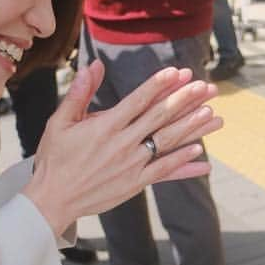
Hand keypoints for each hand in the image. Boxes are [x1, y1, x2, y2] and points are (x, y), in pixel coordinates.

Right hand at [23, 61, 222, 235]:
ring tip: (212, 114)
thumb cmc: (54, 158)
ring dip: (191, 128)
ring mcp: (131, 165)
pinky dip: (181, 162)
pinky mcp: (134, 183)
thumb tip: (92, 65)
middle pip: (159, 117)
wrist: (52, 198)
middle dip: (184, 100)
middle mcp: (122, 144)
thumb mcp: (59, 122)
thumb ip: (79, 93)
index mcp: (104, 126)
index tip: (178, 72)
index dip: (159, 85)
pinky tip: (199, 152)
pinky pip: (163, 171)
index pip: (138, 100)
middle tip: (205, 87)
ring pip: (166, 142)